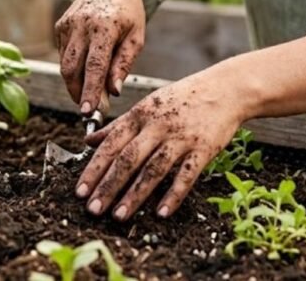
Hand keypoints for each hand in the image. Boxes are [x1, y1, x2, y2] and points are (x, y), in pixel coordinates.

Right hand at [55, 0, 145, 113]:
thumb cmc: (128, 13)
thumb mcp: (136, 37)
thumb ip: (123, 64)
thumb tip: (113, 91)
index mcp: (104, 26)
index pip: (94, 65)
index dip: (90, 91)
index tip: (88, 112)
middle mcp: (81, 24)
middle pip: (72, 68)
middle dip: (78, 93)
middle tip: (92, 109)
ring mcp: (67, 24)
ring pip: (64, 65)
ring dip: (75, 84)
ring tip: (92, 92)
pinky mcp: (59, 27)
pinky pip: (64, 55)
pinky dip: (74, 67)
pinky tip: (87, 64)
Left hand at [74, 70, 246, 220]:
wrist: (225, 89)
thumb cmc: (182, 98)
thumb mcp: (147, 104)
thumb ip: (118, 125)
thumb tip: (88, 141)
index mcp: (141, 114)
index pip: (111, 144)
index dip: (94, 168)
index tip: (80, 191)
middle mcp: (158, 125)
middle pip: (128, 159)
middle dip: (108, 186)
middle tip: (93, 209)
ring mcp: (181, 137)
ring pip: (154, 169)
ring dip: (135, 195)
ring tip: (119, 216)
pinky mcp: (203, 148)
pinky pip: (186, 175)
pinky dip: (173, 194)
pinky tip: (161, 213)